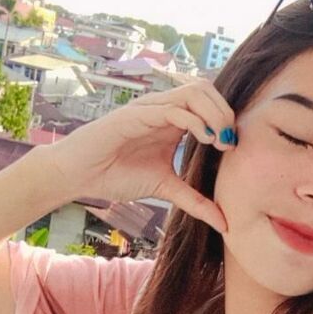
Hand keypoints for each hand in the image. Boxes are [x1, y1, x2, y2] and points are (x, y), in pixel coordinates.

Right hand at [46, 79, 235, 232]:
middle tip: (229, 142)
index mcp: (173, 121)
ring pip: (192, 92)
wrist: (79, 175)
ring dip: (213, 113)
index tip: (233, 148)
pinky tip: (204, 139)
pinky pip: (171, 108)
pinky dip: (193, 120)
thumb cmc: (116, 175)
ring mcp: (149, 108)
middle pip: (205, 90)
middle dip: (225, 112)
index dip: (226, 120)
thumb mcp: (166, 190)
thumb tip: (225, 223)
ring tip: (219, 140)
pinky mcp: (135, 115)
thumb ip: (195, 202)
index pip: (209, 103)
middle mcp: (163, 109)